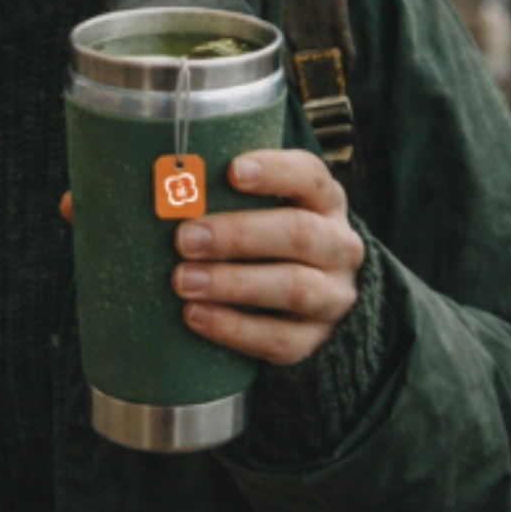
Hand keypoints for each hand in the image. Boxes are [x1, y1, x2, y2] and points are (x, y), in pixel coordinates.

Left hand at [174, 150, 364, 366]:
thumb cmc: (270, 239)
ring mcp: (333, 296)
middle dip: (238, 234)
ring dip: (233, 283)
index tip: (232, 171)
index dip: (275, 172)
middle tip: (185, 238)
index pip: (311, 177)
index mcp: (325, 202)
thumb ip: (229, 197)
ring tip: (183, 281)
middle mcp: (339, 246)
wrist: (309, 303)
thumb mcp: (265, 209)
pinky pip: (280, 339)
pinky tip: (195, 315)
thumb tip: (170, 187)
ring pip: (294, 288)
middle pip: (300, 233)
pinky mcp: (317, 340)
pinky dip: (234, 328)